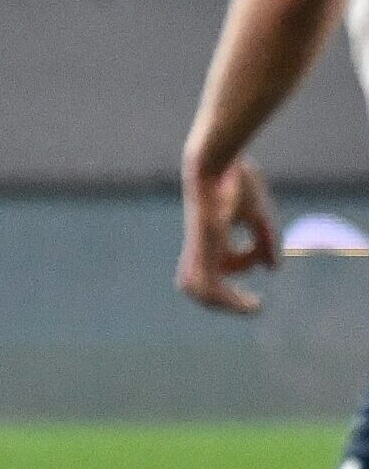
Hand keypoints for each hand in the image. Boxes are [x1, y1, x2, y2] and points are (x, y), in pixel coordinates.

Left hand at [178, 156, 278, 314]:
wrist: (214, 163)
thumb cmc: (235, 182)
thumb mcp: (256, 215)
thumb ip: (264, 241)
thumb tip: (272, 270)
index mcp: (210, 238)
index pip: (219, 265)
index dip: (243, 268)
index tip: (262, 264)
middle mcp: (200, 245)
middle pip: (198, 284)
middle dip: (224, 299)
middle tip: (251, 304)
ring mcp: (198, 246)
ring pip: (196, 287)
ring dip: (221, 302)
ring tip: (246, 305)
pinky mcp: (202, 246)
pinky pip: (205, 281)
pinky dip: (223, 297)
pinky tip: (248, 301)